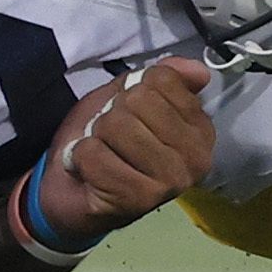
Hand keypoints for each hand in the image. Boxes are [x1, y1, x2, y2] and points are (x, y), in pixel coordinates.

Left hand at [34, 57, 215, 240]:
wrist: (70, 192)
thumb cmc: (106, 143)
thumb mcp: (129, 98)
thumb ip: (164, 79)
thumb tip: (199, 72)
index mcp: (200, 130)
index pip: (162, 80)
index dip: (131, 91)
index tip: (130, 116)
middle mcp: (195, 158)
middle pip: (138, 101)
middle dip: (112, 114)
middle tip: (112, 139)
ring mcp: (170, 182)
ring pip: (115, 125)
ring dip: (96, 137)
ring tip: (103, 154)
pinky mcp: (138, 200)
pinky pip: (94, 154)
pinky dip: (81, 158)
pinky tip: (91, 173)